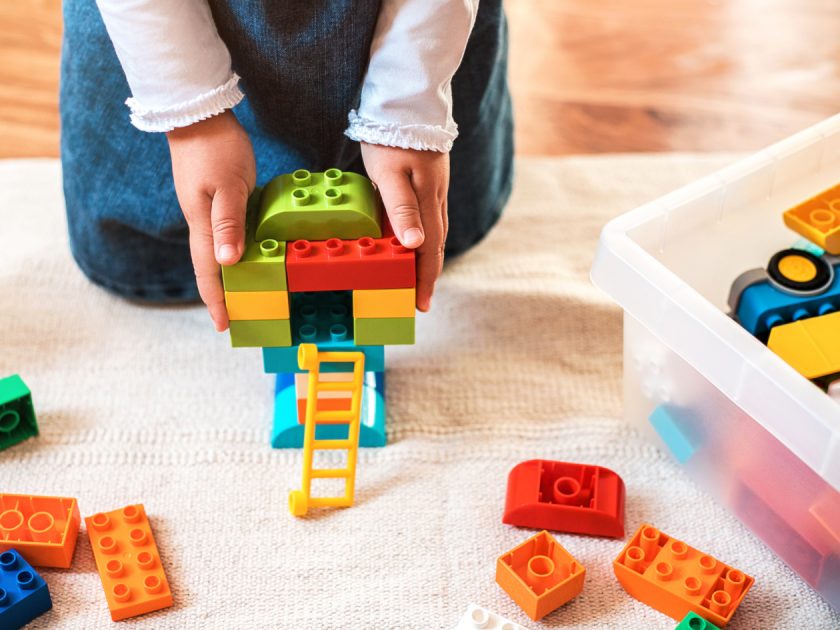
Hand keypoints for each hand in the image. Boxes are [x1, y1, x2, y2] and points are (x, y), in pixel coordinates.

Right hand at [167, 111, 255, 330]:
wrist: (196, 113)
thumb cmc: (215, 147)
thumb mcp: (228, 185)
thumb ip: (228, 222)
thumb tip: (228, 262)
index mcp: (202, 224)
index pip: (209, 272)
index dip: (216, 300)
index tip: (225, 326)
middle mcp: (201, 222)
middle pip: (210, 267)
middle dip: (220, 295)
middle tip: (235, 317)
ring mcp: (205, 210)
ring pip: (216, 251)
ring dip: (226, 275)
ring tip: (241, 294)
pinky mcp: (212, 199)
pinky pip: (223, 234)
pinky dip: (232, 251)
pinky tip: (244, 255)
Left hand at [360, 143, 448, 311]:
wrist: (407, 101)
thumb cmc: (392, 138)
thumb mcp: (391, 174)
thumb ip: (402, 209)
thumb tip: (415, 245)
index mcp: (427, 203)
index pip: (430, 251)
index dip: (424, 280)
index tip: (421, 305)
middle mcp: (436, 200)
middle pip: (435, 246)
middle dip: (427, 275)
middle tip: (418, 299)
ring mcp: (435, 190)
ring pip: (434, 233)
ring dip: (427, 258)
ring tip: (417, 277)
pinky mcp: (430, 181)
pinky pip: (429, 218)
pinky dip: (423, 236)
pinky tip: (414, 240)